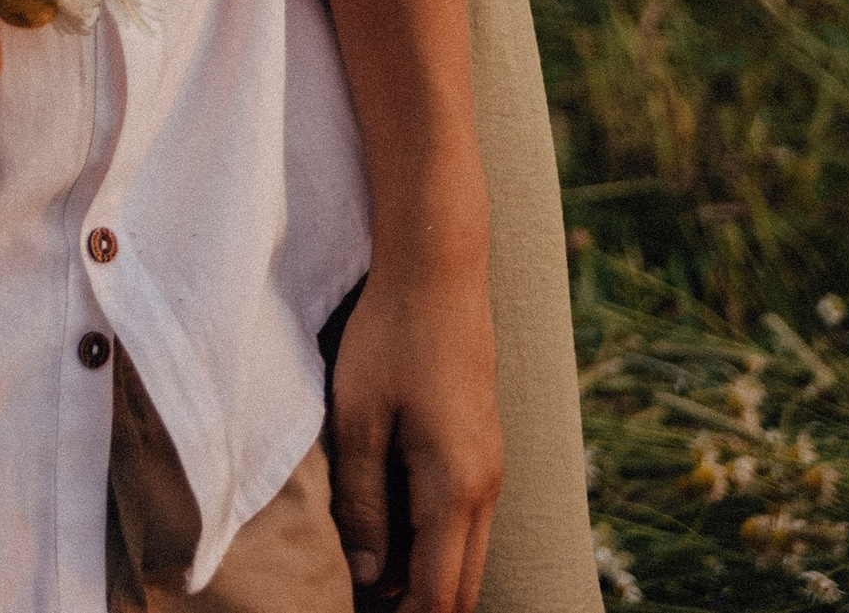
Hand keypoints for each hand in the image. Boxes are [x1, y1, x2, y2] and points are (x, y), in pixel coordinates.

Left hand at [327, 260, 501, 610]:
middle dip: (419, 607)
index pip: (438, 595)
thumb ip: (362, 501)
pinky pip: (465, 520)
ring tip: (367, 566)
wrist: (438, 270)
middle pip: (461, 587)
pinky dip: (432, 539)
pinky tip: (389, 522)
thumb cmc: (390, 338)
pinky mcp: (483, 449)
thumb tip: (367, 576)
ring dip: (424, 573)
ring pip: (465, 554)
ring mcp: (491, 469)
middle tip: (363, 600)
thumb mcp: (358, 419)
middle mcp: (485, 489)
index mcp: (454, 489)